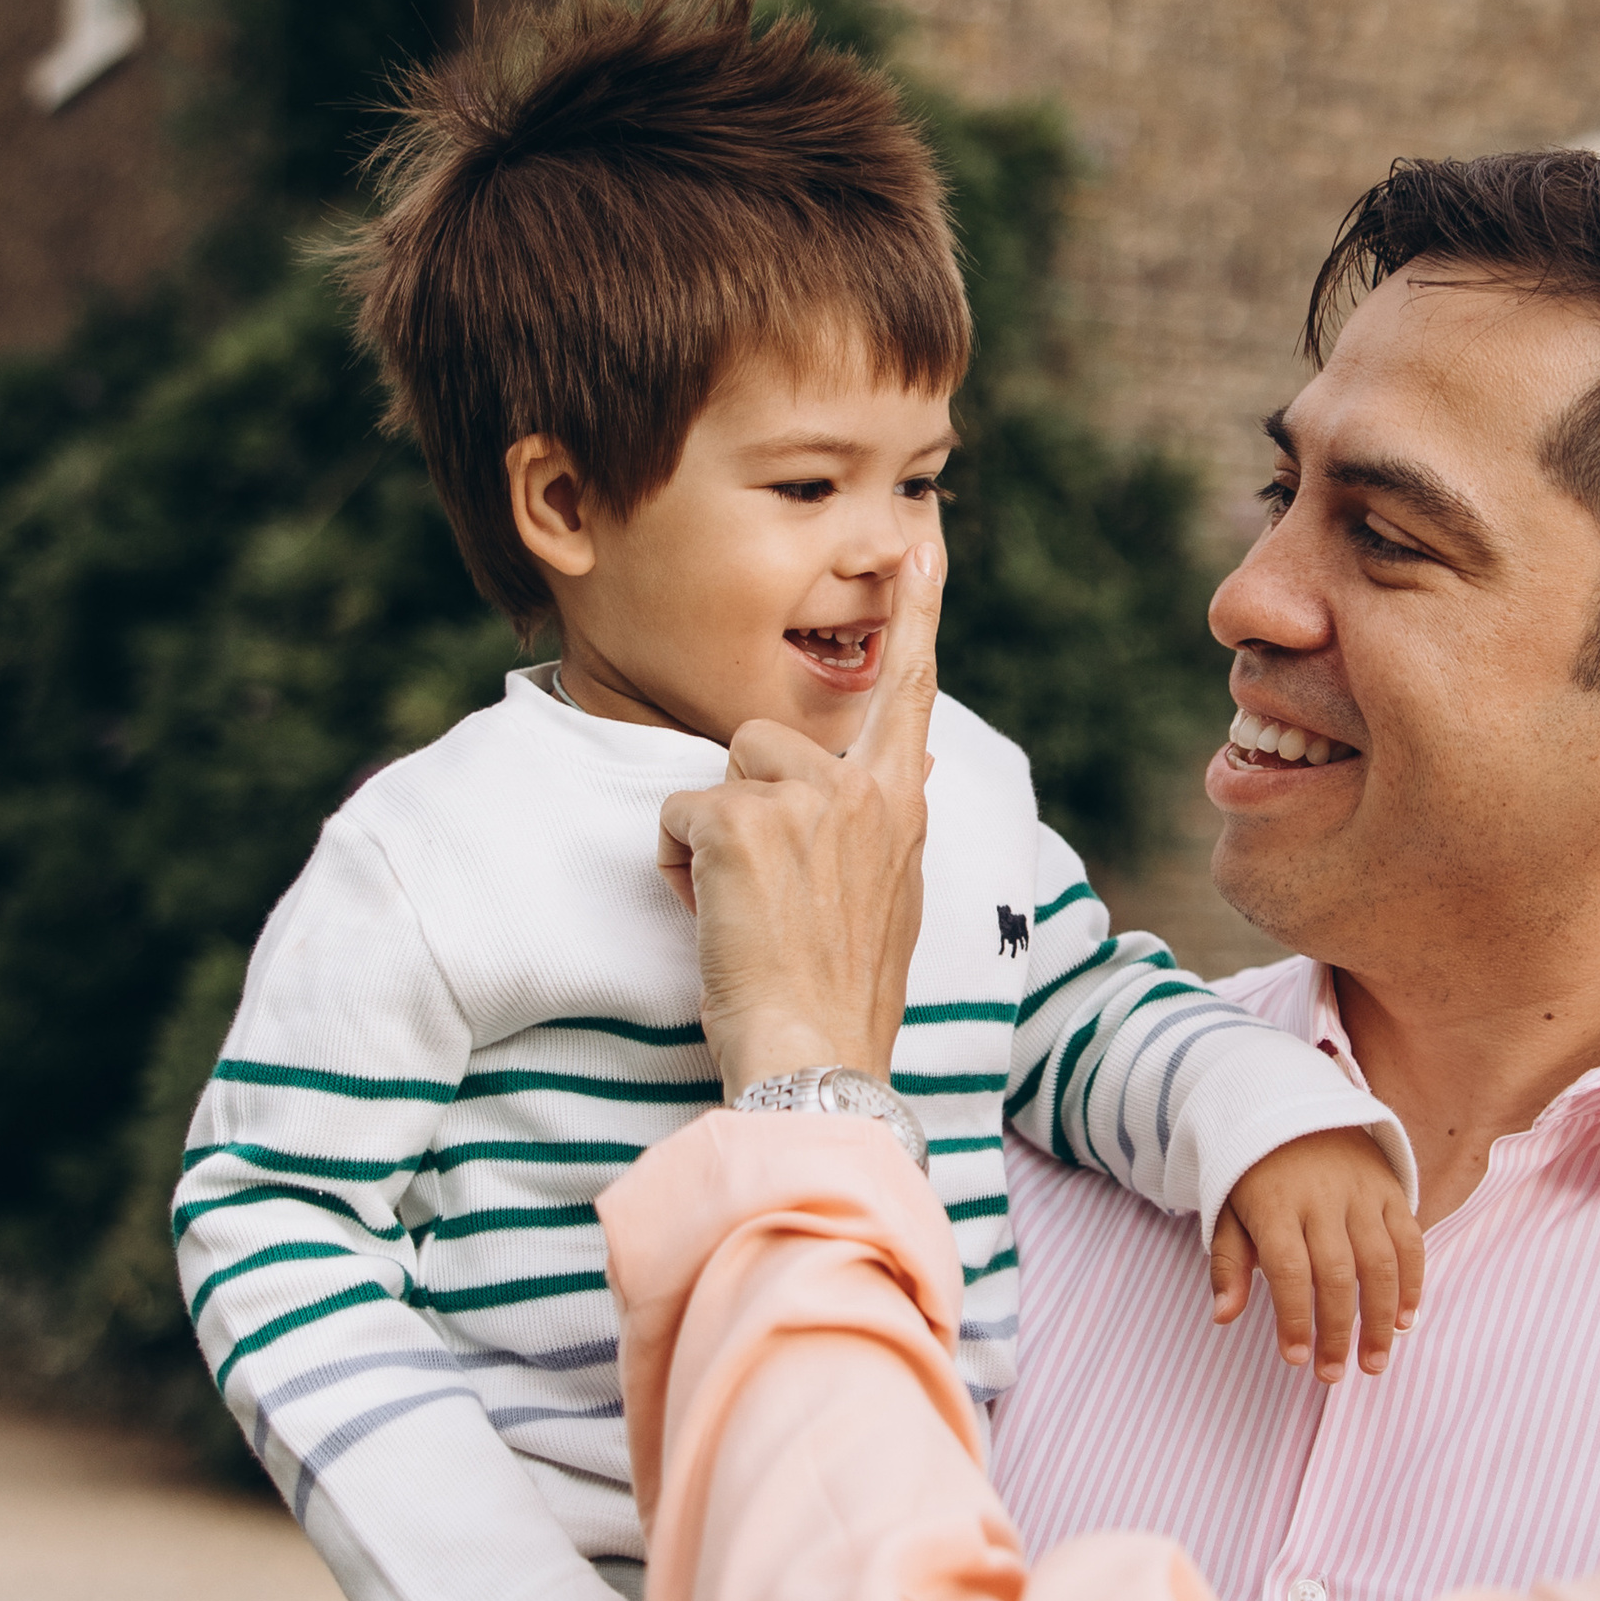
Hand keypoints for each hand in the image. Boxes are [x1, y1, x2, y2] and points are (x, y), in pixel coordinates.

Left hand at [658, 540, 943, 1095]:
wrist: (817, 1054)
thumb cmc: (843, 997)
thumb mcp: (890, 900)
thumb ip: (885, 827)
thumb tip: (909, 766)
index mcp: (901, 807)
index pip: (911, 692)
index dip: (916, 615)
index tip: (923, 546)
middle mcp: (862, 789)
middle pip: (764, 743)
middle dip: (743, 808)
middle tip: (766, 899)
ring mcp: (802, 799)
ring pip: (717, 779)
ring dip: (710, 842)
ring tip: (742, 912)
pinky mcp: (739, 820)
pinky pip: (677, 818)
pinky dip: (679, 870)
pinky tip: (715, 920)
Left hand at [1211, 1127, 1424, 1382]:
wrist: (1293, 1106)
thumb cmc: (1255, 1174)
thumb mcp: (1229, 1212)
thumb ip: (1229, 1264)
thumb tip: (1224, 1317)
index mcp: (1276, 1204)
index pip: (1288, 1270)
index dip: (1294, 1318)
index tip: (1295, 1359)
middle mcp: (1323, 1198)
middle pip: (1336, 1274)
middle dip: (1336, 1331)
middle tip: (1332, 1375)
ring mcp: (1363, 1192)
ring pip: (1379, 1263)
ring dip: (1380, 1319)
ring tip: (1374, 1361)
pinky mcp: (1391, 1189)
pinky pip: (1409, 1241)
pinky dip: (1412, 1283)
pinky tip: (1406, 1321)